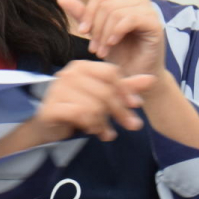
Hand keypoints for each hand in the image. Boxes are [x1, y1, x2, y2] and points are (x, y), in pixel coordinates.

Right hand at [32, 60, 154, 143]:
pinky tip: (95, 132)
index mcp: (81, 66)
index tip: (137, 105)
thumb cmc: (76, 108)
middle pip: (105, 91)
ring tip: (107, 131)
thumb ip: (125, 87)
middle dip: (121, 111)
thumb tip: (151, 78)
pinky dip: (92, 125)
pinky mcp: (51, 107)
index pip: (111, 73)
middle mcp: (68, 74)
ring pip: (94, 106)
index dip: (126, 89)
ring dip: (105, 122)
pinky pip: (80, 115)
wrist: (47, 126)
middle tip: (132, 125)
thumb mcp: (103, 97)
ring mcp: (57, 90)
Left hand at [58, 0, 168, 80]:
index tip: (83, 32)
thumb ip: (82, 15)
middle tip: (95, 49)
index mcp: (124, 1)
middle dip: (96, 28)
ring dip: (104, 34)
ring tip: (102, 51)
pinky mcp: (155, 24)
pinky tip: (112, 44)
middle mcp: (138, 3)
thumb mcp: (96, 34)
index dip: (88, 14)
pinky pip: (130, 19)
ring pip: (115, 12)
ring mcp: (148, 12)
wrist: (135, 77)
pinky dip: (116, 32)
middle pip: (106, 4)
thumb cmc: (119, 56)